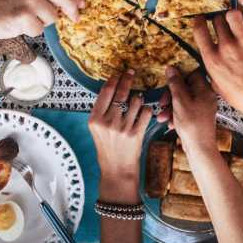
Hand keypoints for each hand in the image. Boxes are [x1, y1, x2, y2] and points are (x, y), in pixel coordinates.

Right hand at [0, 0, 83, 38]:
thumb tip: (68, 0)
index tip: (80, 3)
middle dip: (72, 10)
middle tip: (75, 18)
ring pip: (53, 17)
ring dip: (42, 22)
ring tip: (24, 18)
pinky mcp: (23, 16)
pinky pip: (39, 29)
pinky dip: (30, 31)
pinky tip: (17, 25)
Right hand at [89, 71, 151, 200]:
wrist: (116, 170)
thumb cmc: (107, 148)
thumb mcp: (97, 129)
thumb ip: (102, 110)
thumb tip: (111, 88)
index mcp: (95, 119)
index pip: (105, 92)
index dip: (114, 79)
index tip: (119, 73)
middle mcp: (108, 122)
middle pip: (121, 92)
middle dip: (127, 79)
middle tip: (131, 72)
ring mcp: (122, 128)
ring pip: (136, 101)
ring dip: (139, 98)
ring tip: (137, 101)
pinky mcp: (136, 134)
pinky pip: (146, 112)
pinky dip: (147, 109)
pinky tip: (144, 111)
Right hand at [157, 69, 217, 154]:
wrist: (199, 148)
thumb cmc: (193, 126)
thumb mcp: (180, 101)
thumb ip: (175, 83)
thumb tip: (171, 68)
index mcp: (204, 90)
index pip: (191, 73)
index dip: (178, 75)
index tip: (167, 79)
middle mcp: (205, 96)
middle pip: (184, 87)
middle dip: (170, 95)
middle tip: (162, 102)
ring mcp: (201, 107)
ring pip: (182, 100)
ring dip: (170, 107)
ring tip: (162, 116)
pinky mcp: (197, 116)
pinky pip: (184, 110)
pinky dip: (175, 115)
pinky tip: (169, 123)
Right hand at [193, 11, 242, 116]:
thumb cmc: (240, 94)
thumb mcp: (216, 84)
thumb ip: (211, 67)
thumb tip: (208, 56)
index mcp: (212, 59)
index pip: (199, 30)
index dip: (199, 21)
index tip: (201, 19)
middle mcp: (226, 48)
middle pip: (217, 19)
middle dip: (219, 21)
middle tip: (224, 26)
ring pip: (233, 14)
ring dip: (233, 17)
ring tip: (236, 23)